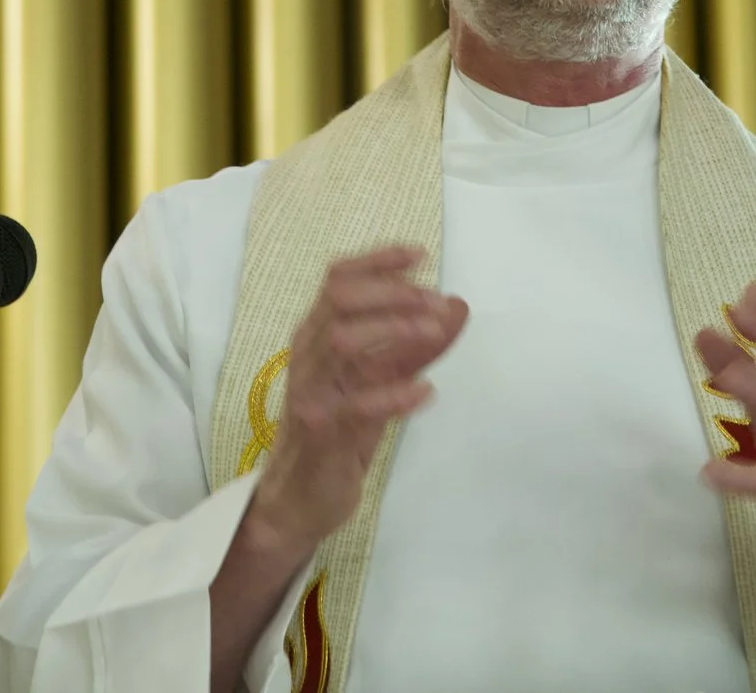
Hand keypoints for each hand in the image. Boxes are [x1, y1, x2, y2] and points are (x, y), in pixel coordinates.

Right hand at [248, 245, 468, 556]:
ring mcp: (310, 393)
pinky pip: (354, 407)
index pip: (338, 281)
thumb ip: (414, 346)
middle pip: (339, 300)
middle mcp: (307, 356)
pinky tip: (425, 391)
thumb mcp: (379, 382)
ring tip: (433, 333)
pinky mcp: (320, 434)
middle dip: (392, 292)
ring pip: (341, 341)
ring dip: (393, 329)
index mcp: (316, 336)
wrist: (298, 499)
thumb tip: (456, 306)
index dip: (378, 261)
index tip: (420, 256)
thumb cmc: (339, 432)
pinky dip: (392, 394)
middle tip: (436, 303)